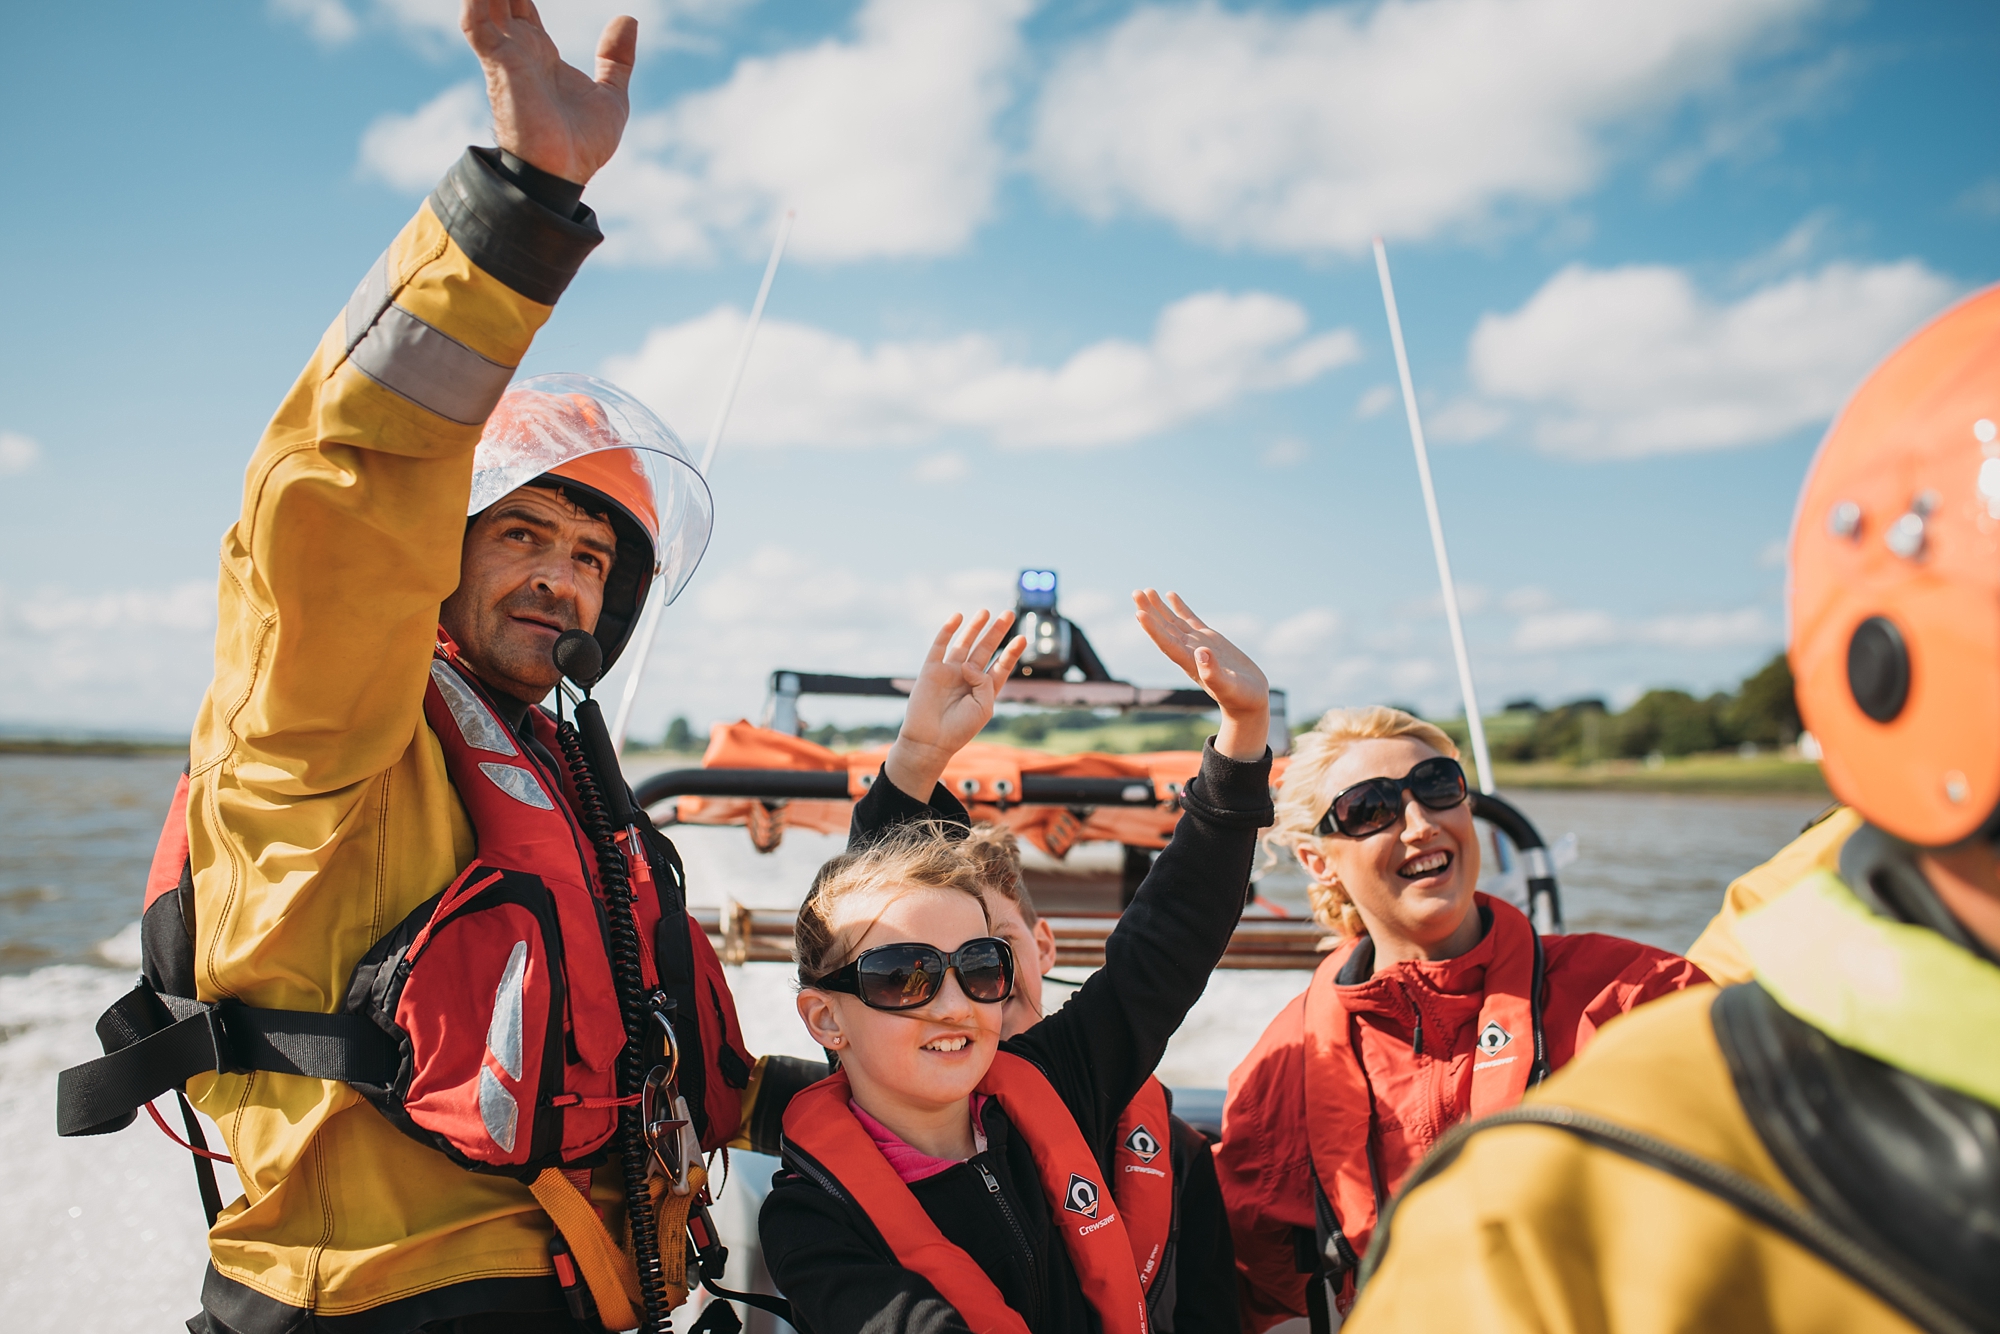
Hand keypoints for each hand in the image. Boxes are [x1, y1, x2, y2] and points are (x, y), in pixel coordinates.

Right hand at [462, 0, 635, 184]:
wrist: (565, 175)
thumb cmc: (582, 145)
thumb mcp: (612, 96)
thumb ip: (617, 60)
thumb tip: (628, 20)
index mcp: (540, 52)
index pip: (521, 2)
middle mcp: (518, 49)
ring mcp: (505, 55)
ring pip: (485, 1)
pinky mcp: (499, 65)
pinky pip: (476, 22)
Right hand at [883, 611, 1027, 801]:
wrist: (929, 741)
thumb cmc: (959, 729)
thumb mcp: (983, 707)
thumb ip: (985, 682)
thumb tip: (969, 664)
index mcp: (983, 691)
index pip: (1000, 667)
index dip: (1011, 653)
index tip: (1022, 639)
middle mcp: (967, 678)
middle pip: (985, 650)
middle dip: (997, 632)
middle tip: (1008, 614)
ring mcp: (949, 673)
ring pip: (965, 644)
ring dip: (975, 628)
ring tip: (986, 612)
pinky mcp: (931, 670)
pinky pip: (940, 646)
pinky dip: (948, 631)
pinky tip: (957, 617)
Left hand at [1134, 589, 1269, 761]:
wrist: (1249, 701)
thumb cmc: (1240, 698)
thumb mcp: (1229, 688)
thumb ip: (1214, 673)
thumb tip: (1201, 653)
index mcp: (1191, 663)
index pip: (1167, 643)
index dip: (1152, 629)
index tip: (1139, 613)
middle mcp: (1189, 652)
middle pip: (1164, 629)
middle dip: (1150, 611)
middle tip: (1136, 593)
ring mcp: (1198, 645)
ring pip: (1174, 622)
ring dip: (1159, 608)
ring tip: (1146, 591)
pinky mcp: (1210, 640)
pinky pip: (1190, 619)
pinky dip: (1180, 607)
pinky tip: (1170, 595)